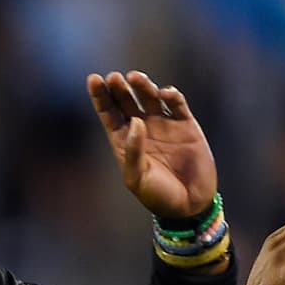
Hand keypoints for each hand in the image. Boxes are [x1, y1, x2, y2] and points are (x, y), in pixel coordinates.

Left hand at [87, 71, 217, 223]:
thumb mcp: (138, 178)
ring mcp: (164, 123)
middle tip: (115, 78)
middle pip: (126, 100)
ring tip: (135, 78)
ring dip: (142, 85)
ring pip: (150, 96)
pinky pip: (177, 103)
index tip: (94, 80)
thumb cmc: (158, 196)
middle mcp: (142, 128)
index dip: (101, 96)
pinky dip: (171, 95)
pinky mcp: (185, 124)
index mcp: (125, 140)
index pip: (109, 113)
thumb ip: (134, 151)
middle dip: (119, 87)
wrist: (189, 206)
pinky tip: (164, 93)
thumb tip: (136, 121)